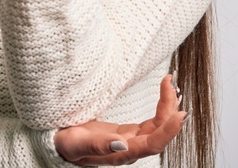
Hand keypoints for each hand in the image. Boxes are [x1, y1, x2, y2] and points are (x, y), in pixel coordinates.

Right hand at [52, 73, 185, 165]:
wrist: (57, 143)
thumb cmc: (65, 145)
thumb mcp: (76, 144)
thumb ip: (99, 145)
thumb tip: (123, 145)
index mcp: (120, 155)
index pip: (152, 145)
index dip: (168, 131)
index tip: (180, 113)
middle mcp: (130, 149)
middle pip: (159, 133)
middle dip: (170, 109)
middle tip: (171, 84)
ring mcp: (131, 140)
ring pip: (157, 126)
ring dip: (167, 106)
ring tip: (170, 83)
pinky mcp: (128, 132)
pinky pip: (151, 121)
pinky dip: (160, 107)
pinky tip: (164, 94)